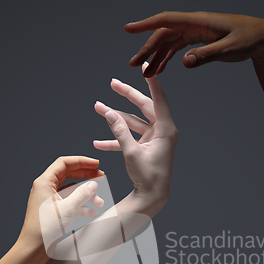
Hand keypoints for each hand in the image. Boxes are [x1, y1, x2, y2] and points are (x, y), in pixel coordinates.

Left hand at [19, 156, 103, 252]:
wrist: (34, 247)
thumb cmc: (44, 228)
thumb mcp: (67, 209)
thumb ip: (82, 194)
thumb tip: (93, 184)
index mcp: (44, 182)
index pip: (64, 164)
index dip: (81, 161)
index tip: (96, 164)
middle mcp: (46, 188)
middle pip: (69, 175)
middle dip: (86, 176)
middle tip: (101, 176)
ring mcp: (49, 199)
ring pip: (71, 190)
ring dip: (86, 194)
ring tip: (99, 201)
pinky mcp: (53, 210)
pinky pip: (70, 202)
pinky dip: (81, 205)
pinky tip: (92, 211)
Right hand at [94, 64, 177, 213]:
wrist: (152, 197)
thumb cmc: (149, 177)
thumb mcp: (131, 153)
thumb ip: (119, 131)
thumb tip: (109, 113)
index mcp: (165, 130)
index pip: (159, 99)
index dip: (152, 82)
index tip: (146, 67)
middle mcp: (161, 131)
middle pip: (143, 107)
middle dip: (126, 96)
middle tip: (113, 83)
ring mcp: (153, 139)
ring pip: (132, 122)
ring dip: (115, 118)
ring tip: (97, 108)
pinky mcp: (145, 147)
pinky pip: (129, 138)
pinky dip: (115, 139)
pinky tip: (99, 142)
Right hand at [125, 11, 263, 76]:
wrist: (262, 38)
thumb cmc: (248, 39)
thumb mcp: (228, 49)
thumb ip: (206, 55)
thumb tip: (184, 61)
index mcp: (198, 22)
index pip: (167, 20)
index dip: (146, 24)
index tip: (129, 29)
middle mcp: (193, 24)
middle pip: (163, 34)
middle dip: (147, 49)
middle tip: (133, 65)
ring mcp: (195, 32)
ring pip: (168, 42)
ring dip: (156, 57)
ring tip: (145, 73)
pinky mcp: (198, 40)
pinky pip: (178, 47)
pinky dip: (167, 58)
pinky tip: (160, 69)